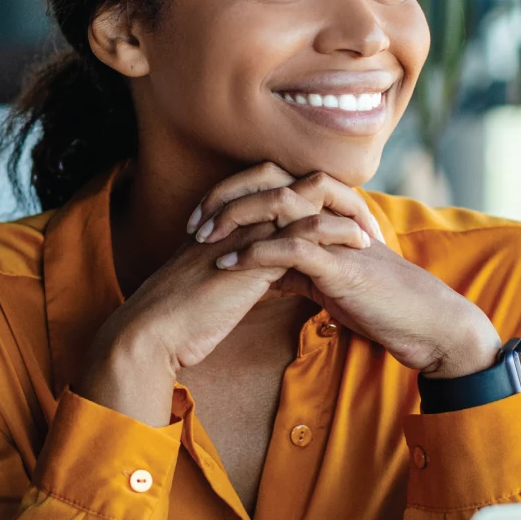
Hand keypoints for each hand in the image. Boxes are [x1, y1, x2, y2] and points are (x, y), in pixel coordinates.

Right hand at [75, 203, 369, 428]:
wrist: (151, 334)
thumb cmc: (177, 320)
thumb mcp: (212, 288)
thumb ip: (235, 273)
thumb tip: (261, 278)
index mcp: (224, 224)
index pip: (273, 193)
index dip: (307, 202)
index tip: (339, 220)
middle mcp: (234, 220)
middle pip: (291, 185)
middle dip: (330, 196)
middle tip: (362, 214)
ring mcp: (243, 234)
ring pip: (301, 201)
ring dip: (340, 211)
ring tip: (369, 229)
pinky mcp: (253, 257)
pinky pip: (303, 234)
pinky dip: (335, 235)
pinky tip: (359, 245)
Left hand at [191, 163, 503, 377]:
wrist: (422, 322)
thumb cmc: (379, 303)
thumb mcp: (329, 281)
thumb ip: (298, 270)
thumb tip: (264, 276)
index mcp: (326, 212)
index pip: (271, 182)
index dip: (232, 193)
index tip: (200, 218)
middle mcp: (330, 213)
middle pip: (269, 179)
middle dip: (226, 195)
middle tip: (193, 222)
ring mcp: (336, 234)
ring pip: (278, 204)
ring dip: (235, 218)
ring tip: (203, 239)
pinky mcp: (341, 263)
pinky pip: (292, 248)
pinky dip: (256, 254)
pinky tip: (230, 266)